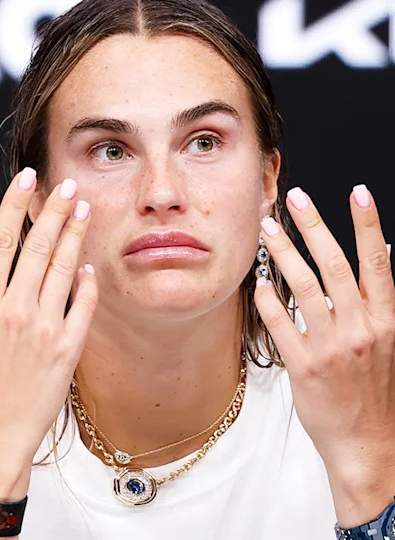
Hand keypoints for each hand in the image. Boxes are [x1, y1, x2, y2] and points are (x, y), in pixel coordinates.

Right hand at [0, 168, 97, 500]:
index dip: (14, 204)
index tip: (27, 179)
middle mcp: (12, 310)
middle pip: (37, 247)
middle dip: (54, 210)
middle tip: (68, 185)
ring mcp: (43, 329)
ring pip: (64, 268)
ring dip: (76, 235)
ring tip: (84, 209)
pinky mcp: (68, 349)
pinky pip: (83, 305)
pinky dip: (88, 282)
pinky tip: (91, 266)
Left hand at [254, 185, 394, 524]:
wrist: (367, 441)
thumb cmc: (374, 389)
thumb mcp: (388, 343)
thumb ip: (379, 303)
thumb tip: (385, 256)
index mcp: (385, 321)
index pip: (378, 263)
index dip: (368, 225)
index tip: (357, 193)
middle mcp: (361, 328)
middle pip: (334, 265)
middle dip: (313, 226)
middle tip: (294, 198)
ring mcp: (331, 347)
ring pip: (303, 287)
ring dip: (282, 253)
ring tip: (265, 230)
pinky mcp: (304, 366)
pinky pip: (281, 323)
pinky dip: (268, 299)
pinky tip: (258, 282)